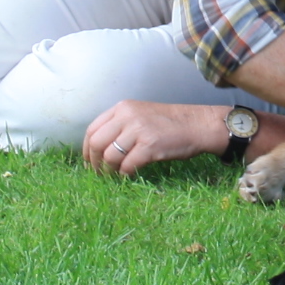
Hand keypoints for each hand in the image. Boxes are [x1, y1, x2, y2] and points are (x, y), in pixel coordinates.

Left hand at [82, 100, 228, 177]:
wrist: (198, 124)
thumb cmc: (170, 123)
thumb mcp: (141, 114)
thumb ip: (121, 125)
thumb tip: (101, 148)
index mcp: (122, 108)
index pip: (92, 129)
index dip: (87, 149)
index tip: (89, 162)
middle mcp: (127, 116)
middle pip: (97, 144)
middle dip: (94, 163)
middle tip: (99, 174)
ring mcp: (138, 131)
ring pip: (110, 157)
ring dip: (109, 171)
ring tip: (114, 177)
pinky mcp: (149, 146)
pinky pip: (127, 166)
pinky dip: (125, 174)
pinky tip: (129, 176)